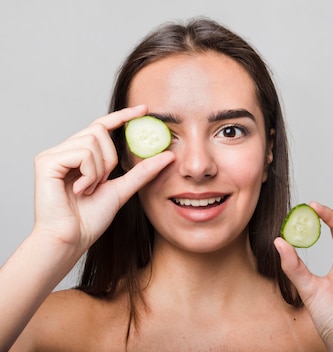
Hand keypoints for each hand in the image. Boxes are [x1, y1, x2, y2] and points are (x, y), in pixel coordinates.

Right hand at [31, 105, 174, 252]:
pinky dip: (89, 173)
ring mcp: (53, 155)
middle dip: (111, 158)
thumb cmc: (90, 219)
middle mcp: (64, 150)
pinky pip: (81, 153)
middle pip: (99, 130)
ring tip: (88, 189)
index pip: (102, 126)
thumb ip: (143, 172)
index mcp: (80, 155)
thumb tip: (168, 155)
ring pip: (92, 141)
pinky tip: (79, 190)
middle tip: (104, 182)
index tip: (144, 110)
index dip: (122, 116)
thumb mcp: (123, 189)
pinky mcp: (45, 162)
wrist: (72, 239)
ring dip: (100, 169)